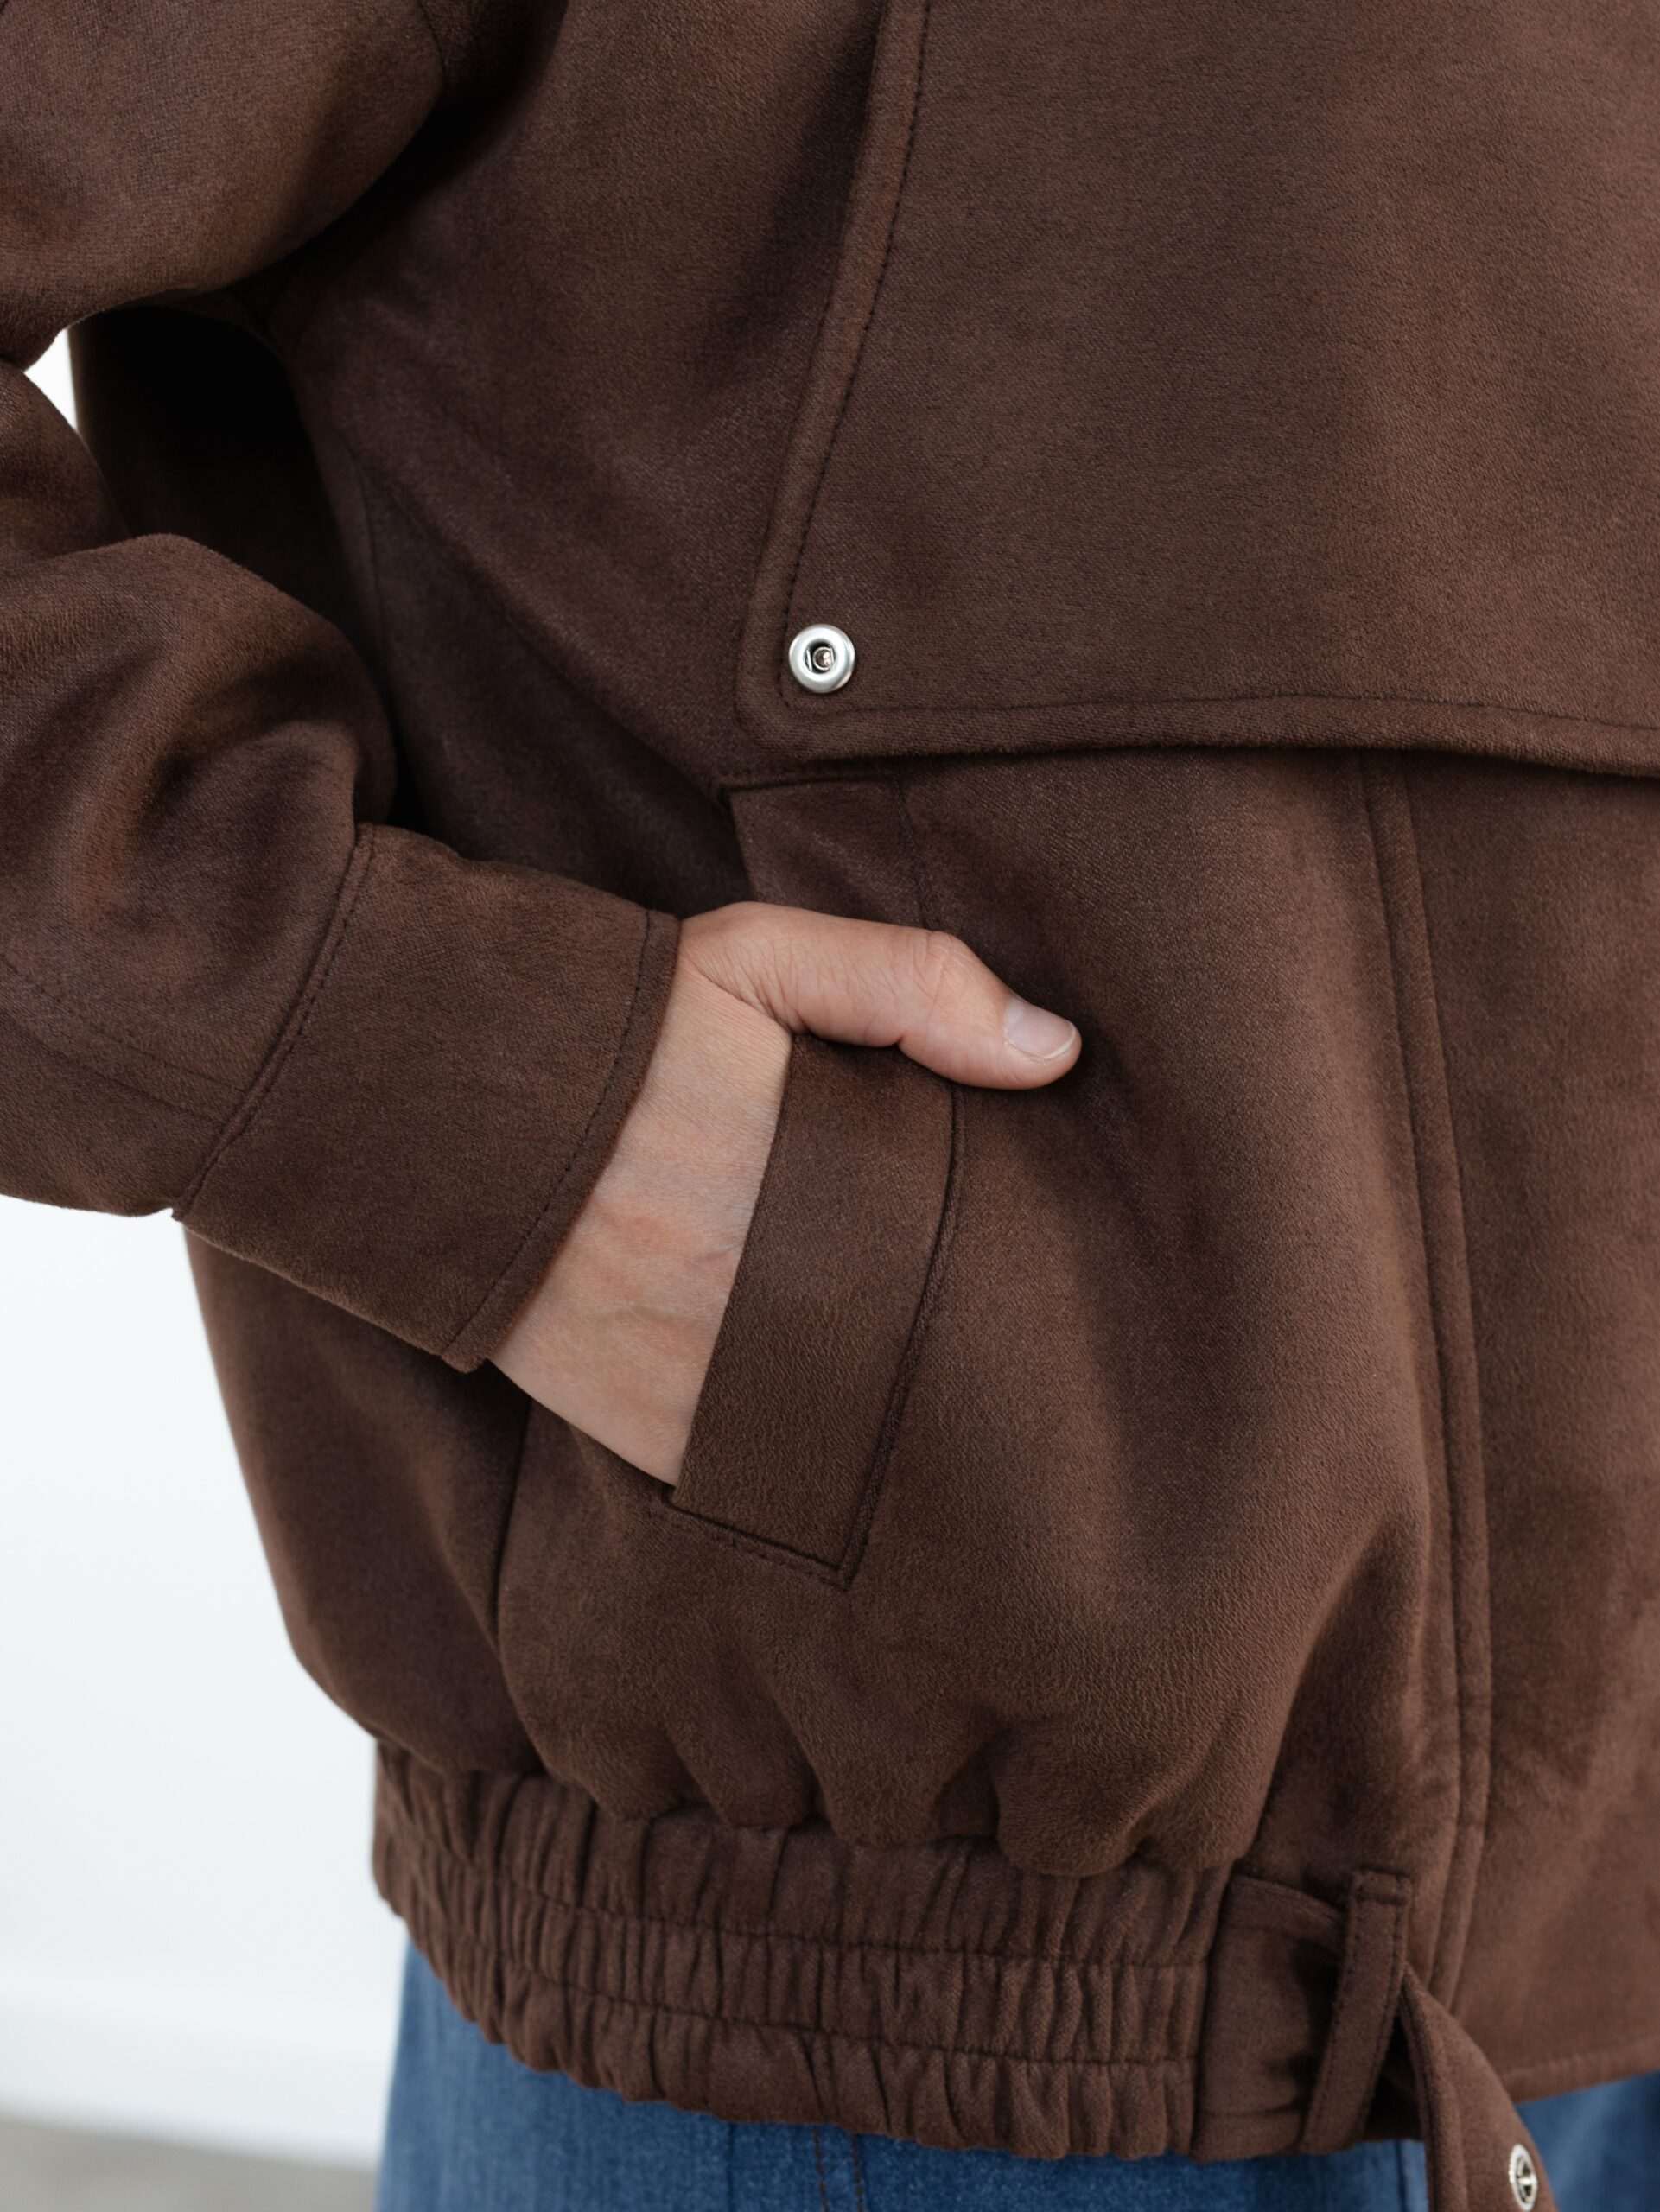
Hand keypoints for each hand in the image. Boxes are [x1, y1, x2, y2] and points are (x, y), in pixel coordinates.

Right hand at [492, 901, 1079, 1481]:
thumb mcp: (759, 956)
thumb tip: (1059, 1052)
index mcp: (810, 1184)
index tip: (1054, 1289)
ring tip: (945, 1412)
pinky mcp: (640, 1429)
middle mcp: (758, 1301)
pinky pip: (754, 1477)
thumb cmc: (610, 1018)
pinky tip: (836, 1435)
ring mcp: (695, 1381)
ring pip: (847, 1440)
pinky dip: (799, 1464)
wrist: (426, 1093)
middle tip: (1030, 1373)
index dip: (1021, 1284)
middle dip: (972, 1368)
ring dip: (894, 1427)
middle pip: (920, 1369)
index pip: (965, 1262)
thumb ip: (912, 984)